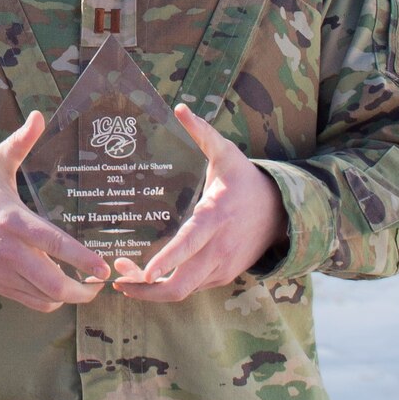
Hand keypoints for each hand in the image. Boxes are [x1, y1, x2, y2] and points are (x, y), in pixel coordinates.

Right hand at [0, 110, 109, 311]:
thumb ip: (20, 142)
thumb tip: (38, 116)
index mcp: (13, 220)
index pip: (53, 243)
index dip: (80, 258)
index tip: (103, 268)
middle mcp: (8, 251)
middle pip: (51, 282)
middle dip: (80, 290)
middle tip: (98, 285)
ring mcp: (1, 272)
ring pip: (41, 297)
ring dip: (66, 297)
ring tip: (85, 288)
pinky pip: (29, 302)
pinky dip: (48, 301)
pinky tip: (59, 290)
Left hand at [112, 104, 287, 301]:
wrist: (280, 212)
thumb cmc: (245, 180)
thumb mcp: (226, 153)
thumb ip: (202, 132)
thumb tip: (181, 108)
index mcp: (215, 217)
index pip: (188, 244)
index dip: (166, 261)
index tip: (143, 271)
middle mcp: (218, 248)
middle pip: (181, 284)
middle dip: (146, 288)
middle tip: (118, 279)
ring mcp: (221, 267)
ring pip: (183, 291)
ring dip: (152, 291)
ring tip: (125, 278)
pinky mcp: (223, 277)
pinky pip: (192, 288)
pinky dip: (169, 287)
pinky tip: (149, 277)